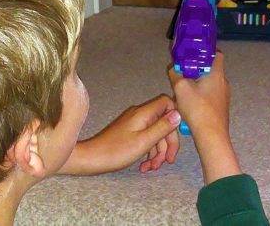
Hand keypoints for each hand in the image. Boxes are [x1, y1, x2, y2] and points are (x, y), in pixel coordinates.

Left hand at [58, 94, 180, 175]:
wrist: (91, 158)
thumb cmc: (116, 151)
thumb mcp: (144, 141)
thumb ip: (162, 127)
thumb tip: (178, 114)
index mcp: (144, 113)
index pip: (167, 103)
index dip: (176, 118)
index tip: (177, 137)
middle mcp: (140, 115)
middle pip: (164, 122)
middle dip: (167, 143)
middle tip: (167, 161)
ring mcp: (134, 124)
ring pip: (155, 134)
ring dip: (157, 152)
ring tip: (152, 168)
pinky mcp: (130, 133)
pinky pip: (146, 139)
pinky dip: (148, 152)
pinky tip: (144, 166)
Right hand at [168, 52, 229, 138]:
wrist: (211, 135)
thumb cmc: (198, 108)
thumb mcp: (180, 87)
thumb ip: (175, 74)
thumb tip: (173, 68)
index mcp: (217, 73)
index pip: (216, 54)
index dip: (205, 51)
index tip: (192, 53)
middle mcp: (223, 82)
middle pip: (210, 69)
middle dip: (196, 69)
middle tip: (183, 72)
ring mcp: (224, 96)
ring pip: (209, 83)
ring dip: (197, 83)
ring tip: (183, 89)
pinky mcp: (221, 107)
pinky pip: (210, 95)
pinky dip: (200, 95)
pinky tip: (189, 102)